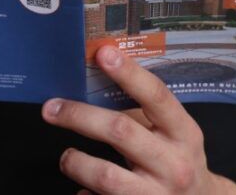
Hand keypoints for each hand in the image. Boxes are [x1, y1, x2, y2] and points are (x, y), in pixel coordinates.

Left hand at [42, 45, 229, 194]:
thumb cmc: (178, 162)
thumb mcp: (174, 134)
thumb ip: (143, 112)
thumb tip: (97, 80)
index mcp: (184, 133)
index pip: (156, 96)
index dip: (129, 73)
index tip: (103, 53)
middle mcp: (174, 164)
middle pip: (120, 131)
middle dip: (79, 116)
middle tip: (52, 108)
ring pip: (106, 176)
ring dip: (77, 162)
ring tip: (67, 157)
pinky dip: (86, 194)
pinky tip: (83, 189)